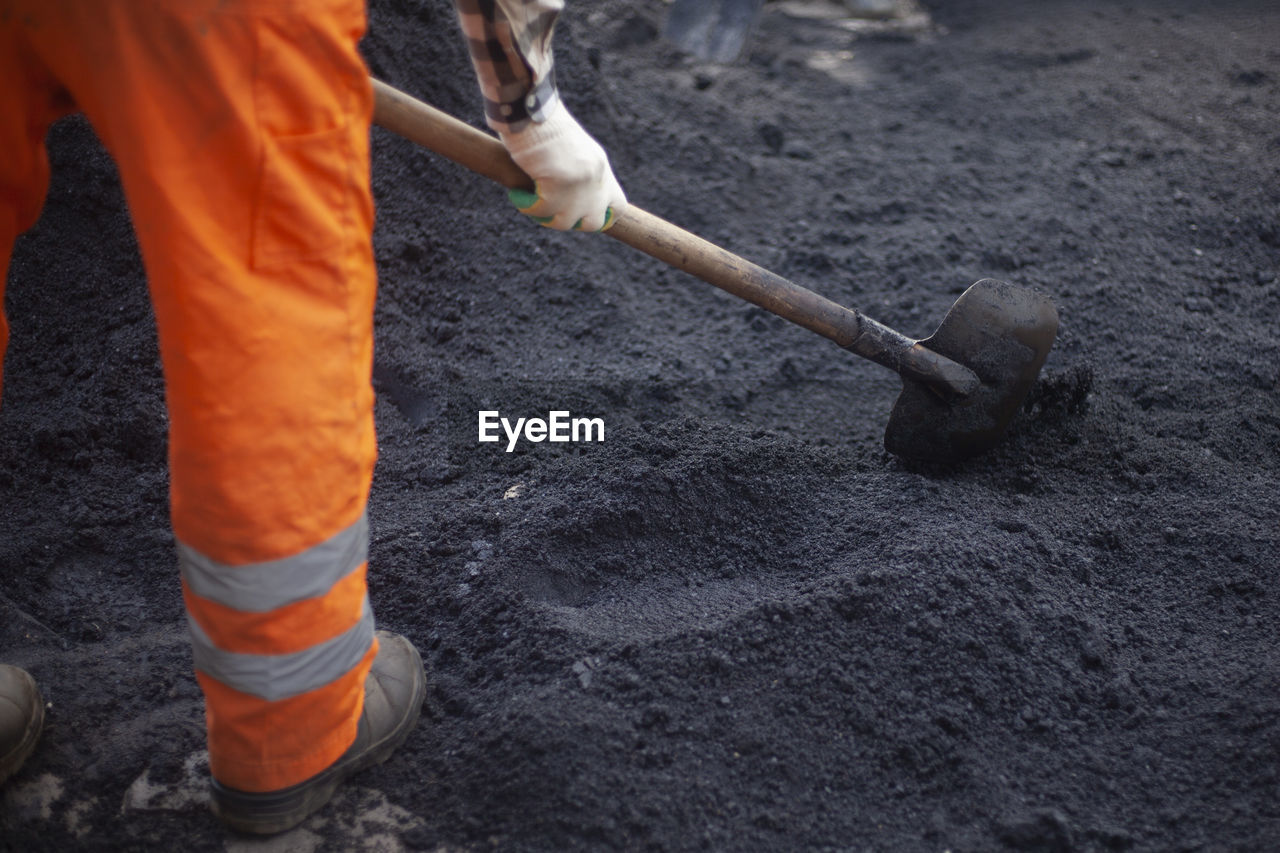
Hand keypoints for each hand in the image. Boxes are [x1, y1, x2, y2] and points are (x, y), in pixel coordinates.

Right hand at [499, 102, 627, 231]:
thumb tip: (567, 202)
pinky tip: (517, 194)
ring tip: (527, 199)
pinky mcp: (559, 183)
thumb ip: (576, 174)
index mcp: (599, 165)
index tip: (580, 217)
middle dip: (570, 222)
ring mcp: (580, 182)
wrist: (530, 104)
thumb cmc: (540, 123)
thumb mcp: (569, 149)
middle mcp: (596, 176)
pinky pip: (542, 212)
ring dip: (543, 216)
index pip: (618, 206)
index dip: (602, 217)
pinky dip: (526, 206)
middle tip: (548, 208)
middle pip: (594, 222)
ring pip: (565, 222)